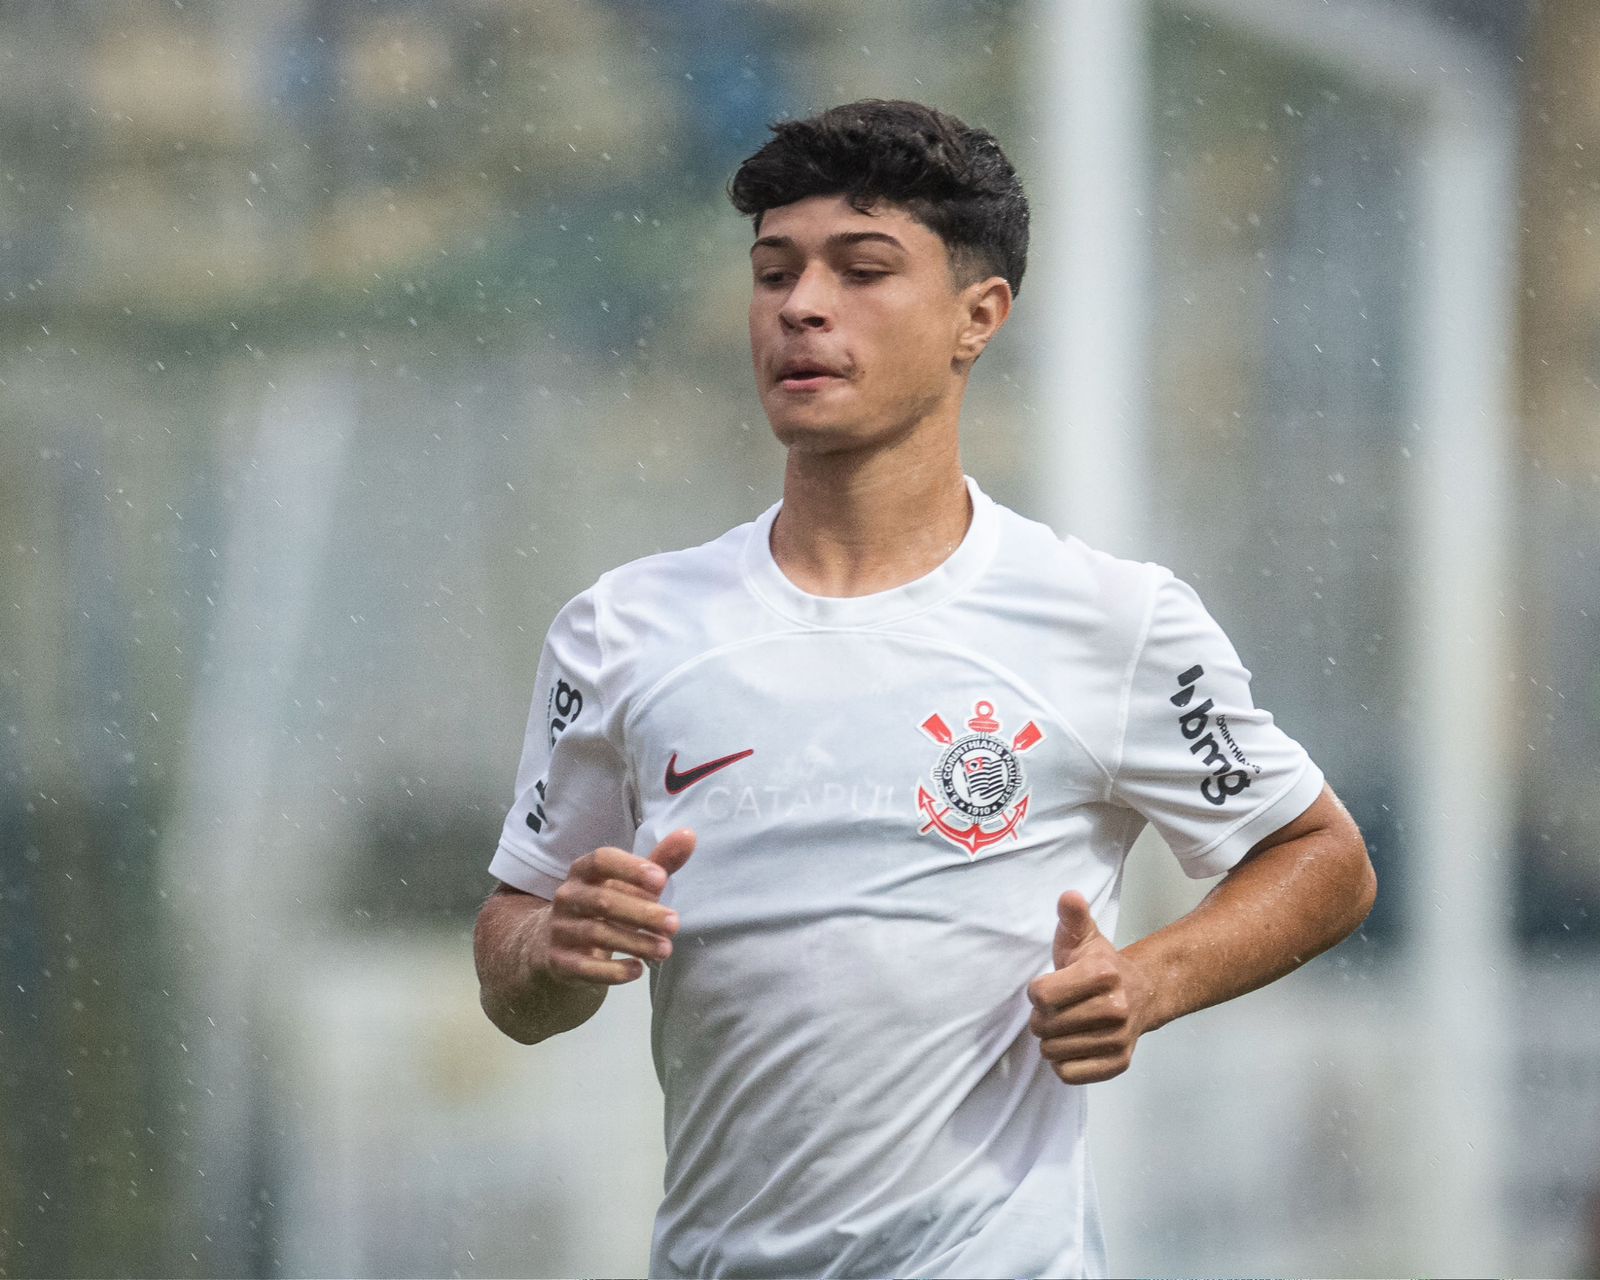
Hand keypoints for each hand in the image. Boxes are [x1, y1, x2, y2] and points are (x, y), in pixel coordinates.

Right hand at [544, 829, 695, 987]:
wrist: (554, 942)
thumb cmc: (603, 905)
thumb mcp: (628, 883)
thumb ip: (658, 862)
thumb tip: (690, 836)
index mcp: (583, 870)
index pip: (601, 860)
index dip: (630, 868)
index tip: (662, 881)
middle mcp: (568, 896)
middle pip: (603, 901)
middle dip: (642, 913)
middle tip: (675, 923)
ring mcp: (560, 929)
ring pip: (597, 934)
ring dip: (635, 943)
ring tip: (665, 949)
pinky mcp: (558, 960)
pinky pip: (584, 967)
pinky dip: (612, 971)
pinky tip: (637, 971)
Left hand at [1026, 891, 1149, 1084]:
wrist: (1142, 993)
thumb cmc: (1100, 965)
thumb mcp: (1084, 937)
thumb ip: (1073, 916)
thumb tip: (1069, 897)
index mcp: (1103, 974)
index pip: (1041, 996)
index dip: (1037, 991)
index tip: (1050, 985)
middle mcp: (1115, 1008)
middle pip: (1044, 1026)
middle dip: (1041, 1017)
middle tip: (1058, 1008)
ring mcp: (1118, 1039)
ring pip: (1053, 1052)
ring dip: (1050, 1040)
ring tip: (1066, 1024)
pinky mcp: (1118, 1064)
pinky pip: (1068, 1073)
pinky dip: (1062, 1062)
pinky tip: (1073, 1044)